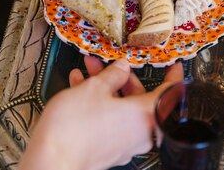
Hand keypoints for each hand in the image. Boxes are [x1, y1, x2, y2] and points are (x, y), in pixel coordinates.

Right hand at [20, 57, 183, 169]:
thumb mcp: (94, 88)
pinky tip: (79, 88)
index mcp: (146, 116)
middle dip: (122, 77)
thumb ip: (113, 75)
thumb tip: (122, 68)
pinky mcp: (108, 149)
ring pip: (121, 108)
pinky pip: (110, 120)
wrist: (50, 161)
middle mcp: (140, 132)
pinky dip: (99, 104)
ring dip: (106, 87)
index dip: (172, 75)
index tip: (173, 65)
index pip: (170, 93)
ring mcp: (124, 143)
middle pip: (139, 98)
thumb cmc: (74, 129)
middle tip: (109, 62)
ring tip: (88, 71)